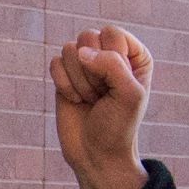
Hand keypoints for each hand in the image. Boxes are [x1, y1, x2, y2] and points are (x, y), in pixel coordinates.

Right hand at [50, 22, 151, 188]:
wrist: (96, 154)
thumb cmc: (118, 126)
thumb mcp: (128, 95)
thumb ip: (112, 65)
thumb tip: (79, 52)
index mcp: (133, 54)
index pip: (112, 33)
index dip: (111, 60)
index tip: (117, 86)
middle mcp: (110, 54)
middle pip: (88, 37)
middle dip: (92, 72)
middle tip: (102, 95)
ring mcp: (86, 63)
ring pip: (70, 49)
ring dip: (79, 81)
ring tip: (91, 99)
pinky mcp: (64, 75)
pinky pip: (55, 63)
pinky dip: (64, 85)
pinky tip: (76, 100)